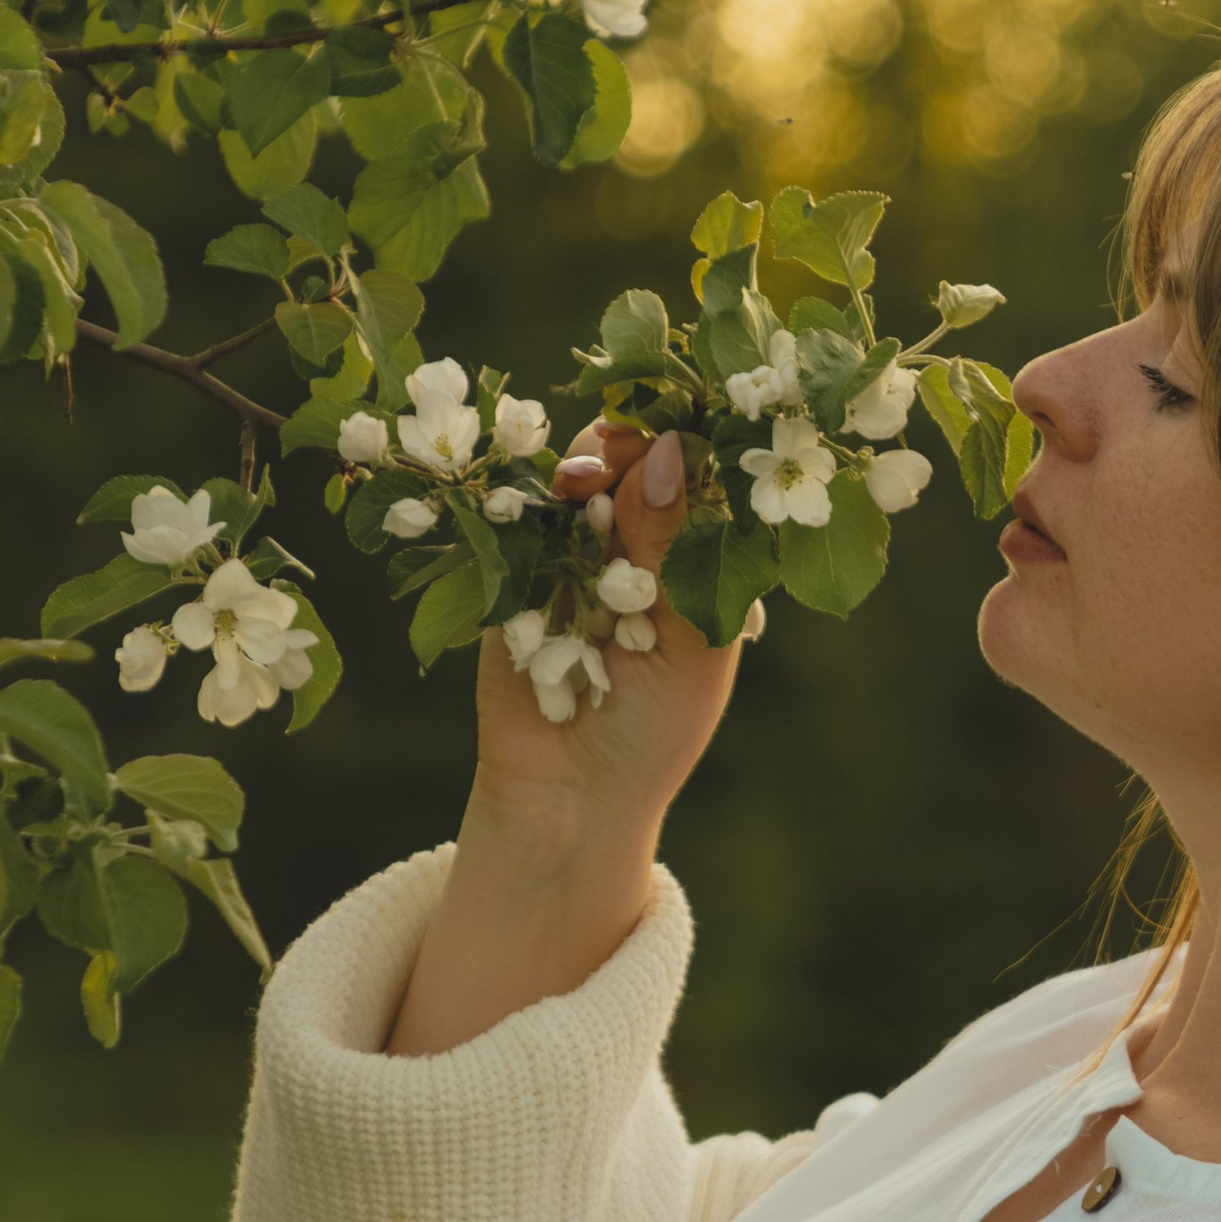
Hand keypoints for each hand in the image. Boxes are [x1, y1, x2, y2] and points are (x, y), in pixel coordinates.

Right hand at [390, 426, 746, 1056]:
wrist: (567, 796)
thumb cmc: (653, 731)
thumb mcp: (689, 645)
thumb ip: (676, 553)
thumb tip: (668, 452)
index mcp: (701, 562)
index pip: (704, 481)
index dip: (694, 445)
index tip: (685, 425)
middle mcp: (642, 547)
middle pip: (638, 464)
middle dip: (630, 446)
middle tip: (620, 450)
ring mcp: (577, 553)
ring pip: (577, 481)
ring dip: (580, 470)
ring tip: (580, 484)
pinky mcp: (515, 569)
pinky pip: (519, 517)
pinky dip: (528, 499)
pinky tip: (540, 498)